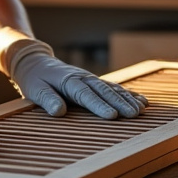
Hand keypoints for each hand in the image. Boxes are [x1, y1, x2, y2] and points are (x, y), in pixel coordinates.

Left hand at [8, 42, 147, 117]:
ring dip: (128, 98)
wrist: (36, 62)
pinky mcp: (95, 82)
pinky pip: (115, 88)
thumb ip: (47, 100)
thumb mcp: (35, 90)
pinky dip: (128, 94)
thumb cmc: (34, 79)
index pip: (85, 95)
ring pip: (112, 88)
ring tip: (142, 110)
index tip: (112, 116)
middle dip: (120, 103)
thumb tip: (58, 111)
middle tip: (134, 115)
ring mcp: (91, 79)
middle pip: (104, 91)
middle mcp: (83, 78)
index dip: (99, 105)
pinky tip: (142, 102)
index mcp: (68, 81)